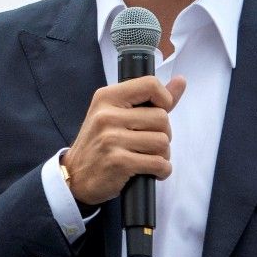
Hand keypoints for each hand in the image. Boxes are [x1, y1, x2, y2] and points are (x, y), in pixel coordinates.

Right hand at [62, 75, 186, 205]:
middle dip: (163, 134)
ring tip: (147, 157)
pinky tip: (150, 171)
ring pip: (162, 142)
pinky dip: (161, 170)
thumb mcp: (116, 114)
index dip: (164, 99)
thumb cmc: (99, 143)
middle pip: (162, 118)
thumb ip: (150, 99)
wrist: (75, 176)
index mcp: (106, 97)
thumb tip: (181, 81)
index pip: (150, 85)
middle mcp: (107, 115)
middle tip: (148, 143)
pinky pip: (159, 163)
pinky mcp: (118, 162)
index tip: (159, 113)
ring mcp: (111, 138)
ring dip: (162, 154)